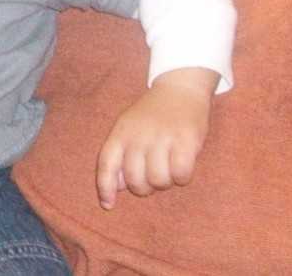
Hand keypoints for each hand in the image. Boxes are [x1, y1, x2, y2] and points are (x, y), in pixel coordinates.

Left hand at [95, 67, 217, 208]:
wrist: (180, 87)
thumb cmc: (153, 114)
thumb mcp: (129, 127)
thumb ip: (121, 154)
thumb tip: (117, 187)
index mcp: (122, 132)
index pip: (107, 164)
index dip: (105, 188)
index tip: (108, 205)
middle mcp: (139, 135)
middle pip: (136, 181)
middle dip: (146, 187)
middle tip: (154, 174)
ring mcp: (162, 137)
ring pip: (159, 181)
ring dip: (166, 181)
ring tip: (169, 167)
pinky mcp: (185, 139)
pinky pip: (181, 174)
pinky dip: (183, 176)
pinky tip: (183, 164)